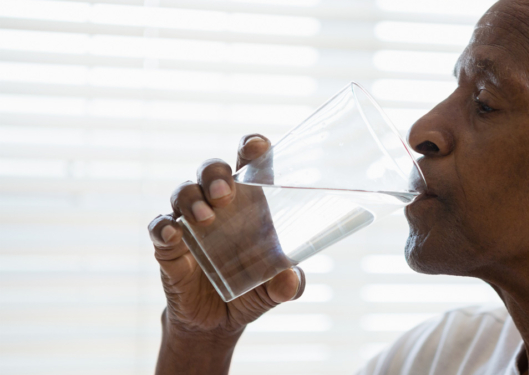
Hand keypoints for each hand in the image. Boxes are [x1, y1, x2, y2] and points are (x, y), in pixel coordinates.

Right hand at [148, 134, 305, 373]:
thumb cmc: (252, 291)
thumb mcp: (276, 290)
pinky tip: (173, 233)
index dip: (251, 148)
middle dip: (216, 173)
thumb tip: (290, 279)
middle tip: (226, 193)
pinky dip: (163, 227)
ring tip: (206, 218)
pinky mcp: (169, 248)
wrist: (218, 325)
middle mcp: (217, 205)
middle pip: (211, 170)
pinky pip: (159, 228)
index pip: (248, 164)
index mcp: (249, 204)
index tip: (255, 146)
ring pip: (183, 192)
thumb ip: (289, 285)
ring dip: (192, 198)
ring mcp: (190, 224)